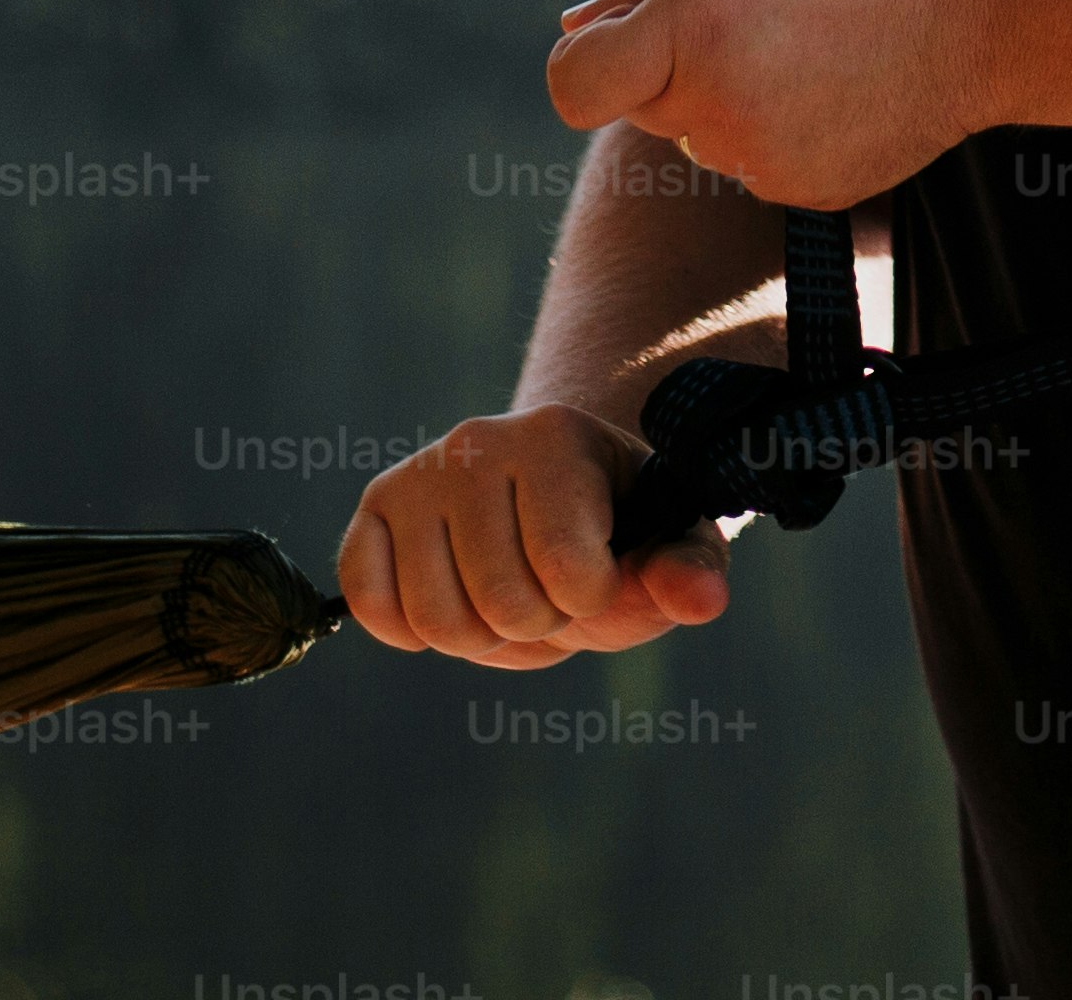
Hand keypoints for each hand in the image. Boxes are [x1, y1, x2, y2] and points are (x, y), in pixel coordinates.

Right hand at [335, 404, 728, 665]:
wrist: (554, 511)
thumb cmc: (620, 534)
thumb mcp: (669, 549)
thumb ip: (690, 573)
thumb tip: (702, 601)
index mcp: (558, 436)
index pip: (567, 566)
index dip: (590, 599)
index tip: (600, 571)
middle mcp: (478, 440)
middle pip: (501, 604)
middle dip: (535, 623)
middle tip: (547, 586)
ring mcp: (418, 473)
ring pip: (434, 618)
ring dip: (478, 635)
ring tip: (503, 591)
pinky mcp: (373, 510)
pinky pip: (369, 603)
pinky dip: (409, 629)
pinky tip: (448, 596)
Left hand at [544, 0, 1005, 209]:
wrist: (986, 7)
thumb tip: (571, 28)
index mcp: (690, 26)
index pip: (573, 84)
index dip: (584, 60)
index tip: (621, 39)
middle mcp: (714, 106)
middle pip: (640, 104)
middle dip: (675, 62)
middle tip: (763, 12)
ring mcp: (760, 162)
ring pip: (698, 135)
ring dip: (727, 96)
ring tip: (815, 43)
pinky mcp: (802, 195)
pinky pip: (752, 164)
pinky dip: (778, 130)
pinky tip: (840, 84)